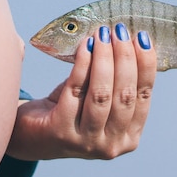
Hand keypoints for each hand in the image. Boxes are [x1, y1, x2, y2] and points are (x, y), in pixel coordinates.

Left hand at [6, 24, 156, 160]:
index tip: (143, 38)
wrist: (30, 134)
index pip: (143, 96)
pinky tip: (85, 46)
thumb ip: (115, 80)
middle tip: (120, 31)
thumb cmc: (71, 110)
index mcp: (129, 138)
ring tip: (102, 34)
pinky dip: (82, 64)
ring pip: (101, 93)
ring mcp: (86, 142)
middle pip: (124, 94)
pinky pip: (76, 90)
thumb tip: (125, 40)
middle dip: (125, 58)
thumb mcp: (99, 98)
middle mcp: (111, 146)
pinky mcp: (60, 131)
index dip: (146, 65)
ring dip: (104, 58)